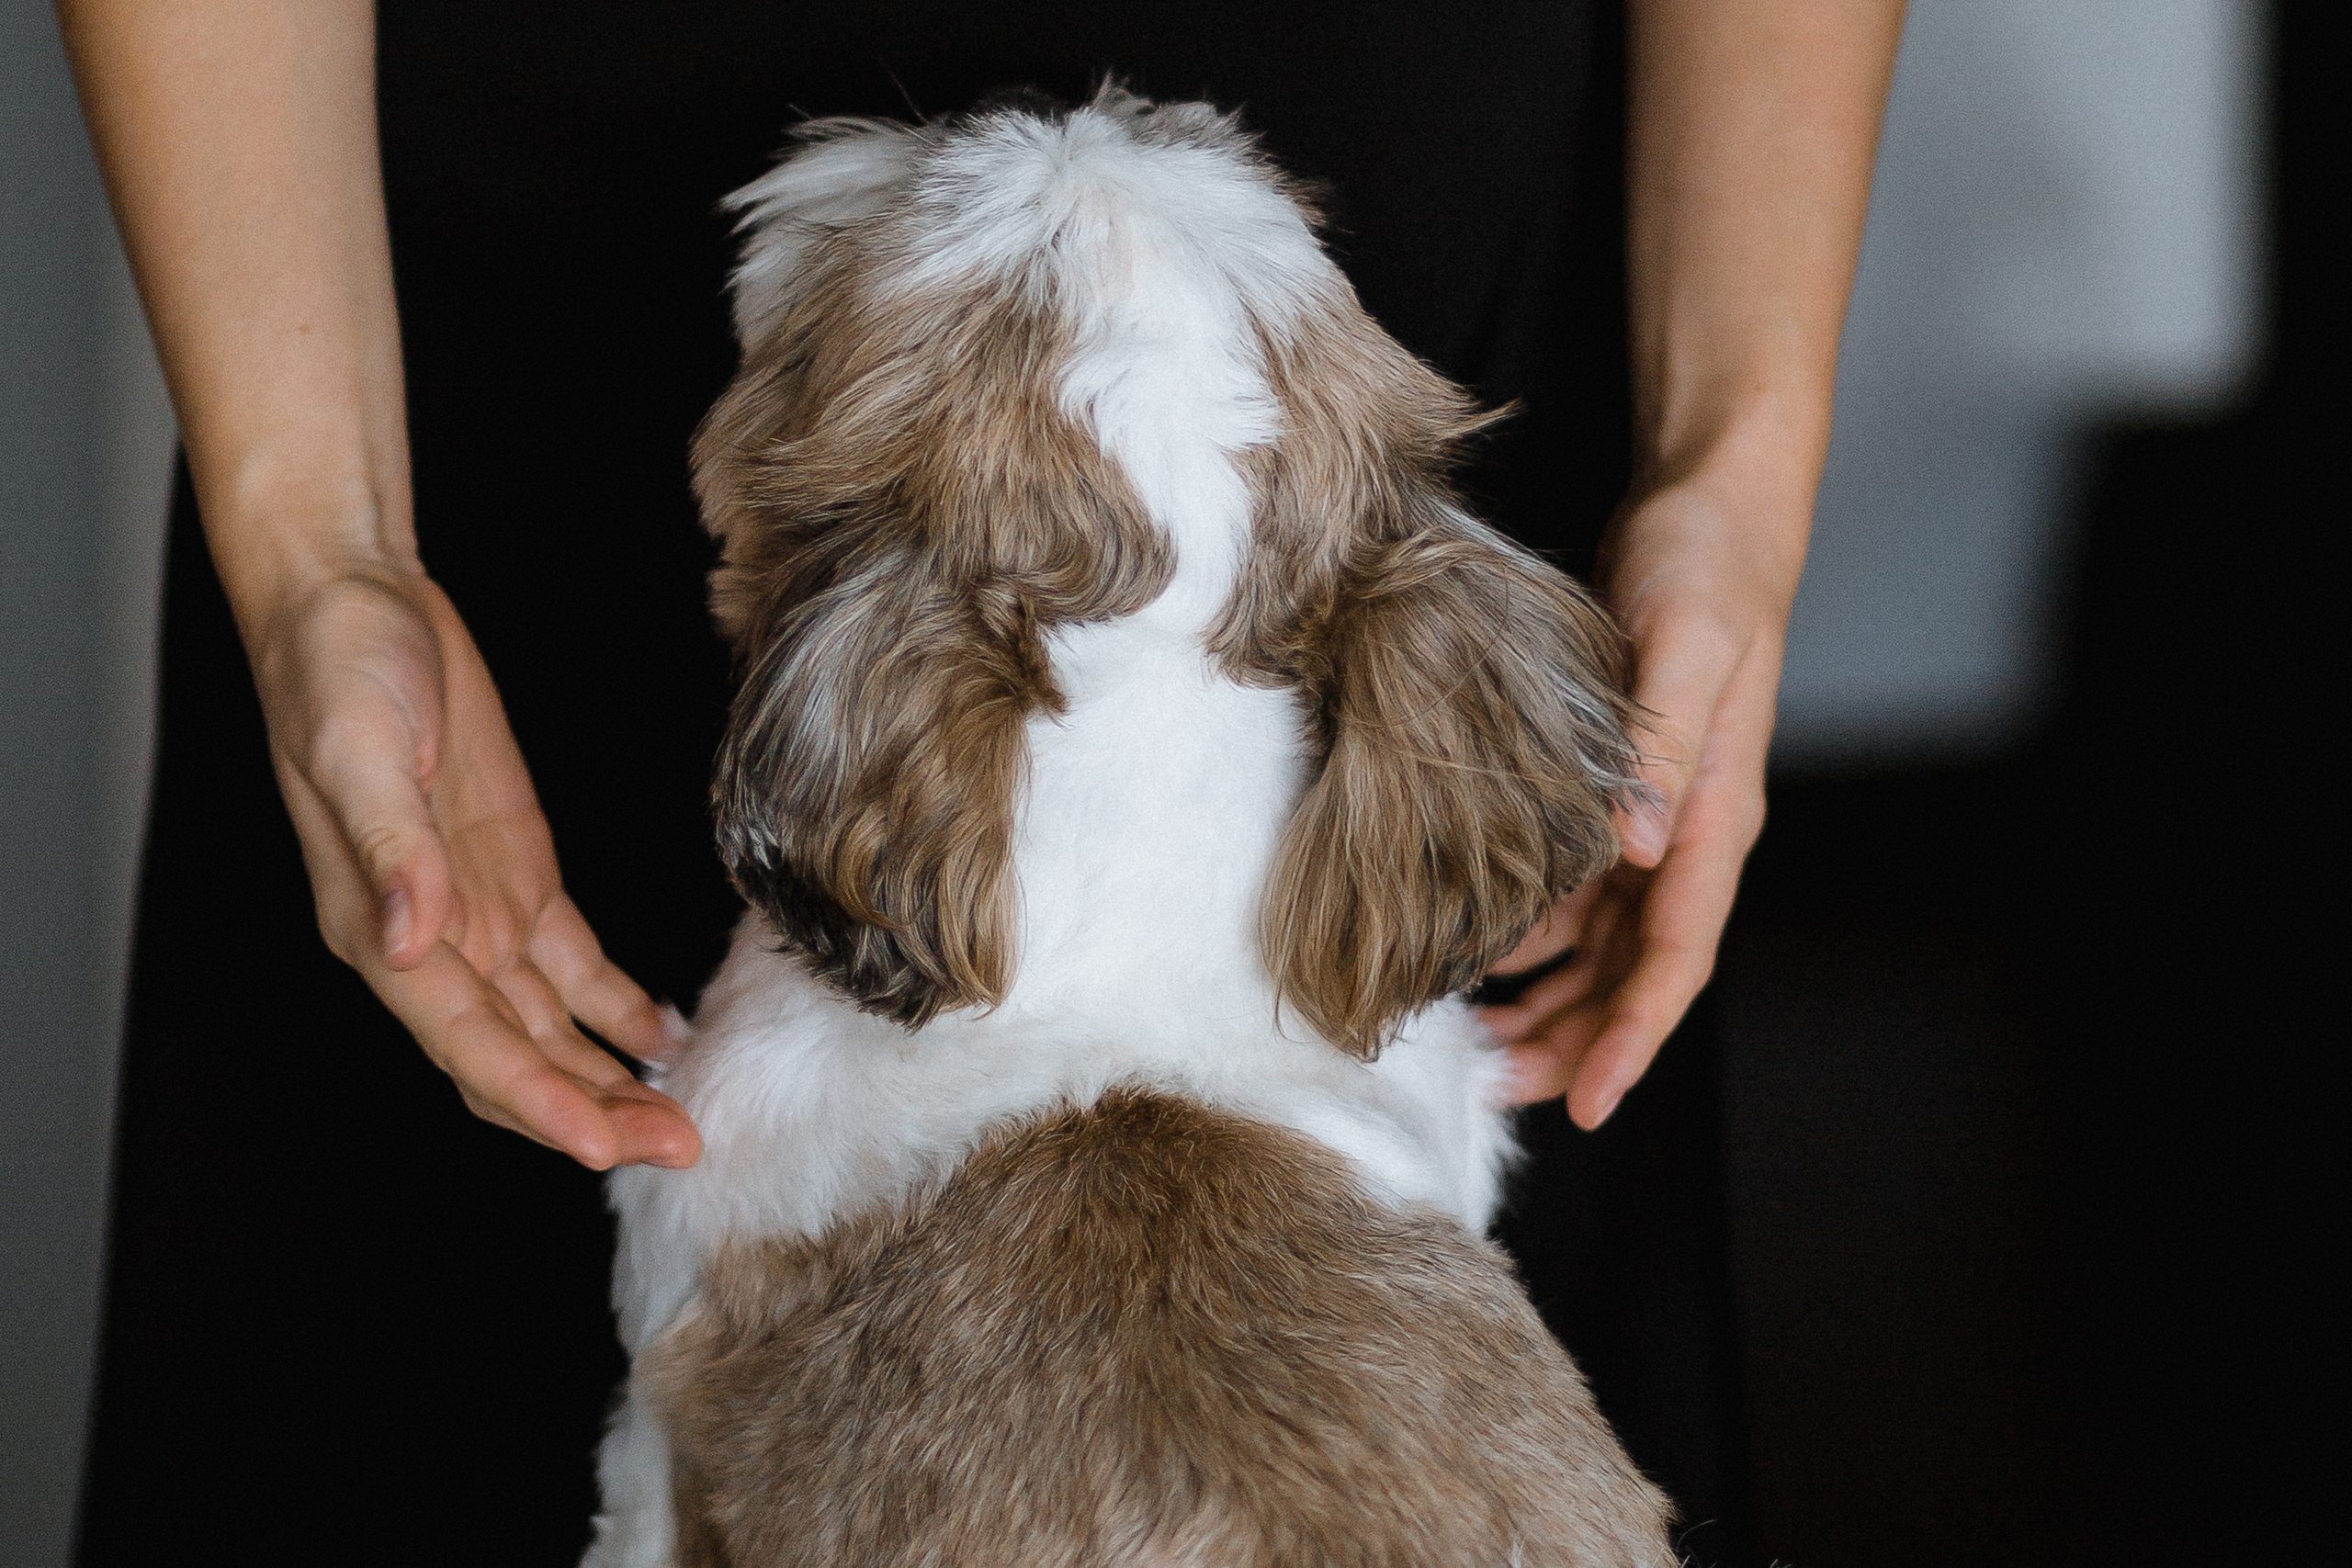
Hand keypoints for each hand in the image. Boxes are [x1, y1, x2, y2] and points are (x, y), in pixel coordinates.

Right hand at [252, 568, 700, 1169]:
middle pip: (518, 1061)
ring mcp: (475, 916)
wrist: (355, 603)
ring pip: (550, 1031)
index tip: (604, 1146)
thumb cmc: (338, 672)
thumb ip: (389, 849)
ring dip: (611, 1080)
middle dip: (594, 1114)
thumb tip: (409, 939)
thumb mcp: (360, 750)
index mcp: (382, 934)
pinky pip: (572, 969)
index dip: (539, 1103)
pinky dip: (617, 1010)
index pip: (471, 1047)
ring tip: (684, 1120)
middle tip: (680, 1149)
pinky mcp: (516, 878)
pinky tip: (664, 1040)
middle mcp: (430, 945)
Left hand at [1478, 480, 1792, 1127]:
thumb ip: (1663, 746)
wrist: (1712, 508)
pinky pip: (1576, 894)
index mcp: (1715, 819)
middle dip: (1576, 1042)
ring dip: (1547, 1002)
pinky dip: (1532, 936)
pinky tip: (1480, 957)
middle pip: (1634, 975)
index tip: (1590, 1105)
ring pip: (1601, 947)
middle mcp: (1686, 837)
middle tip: (1496, 1092)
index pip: (1678, 958)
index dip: (1633, 1036)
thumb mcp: (1684, 644)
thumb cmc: (1707, 568)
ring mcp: (1653, 821)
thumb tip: (1638, 847)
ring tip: (1478, 1049)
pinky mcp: (1615, 792)